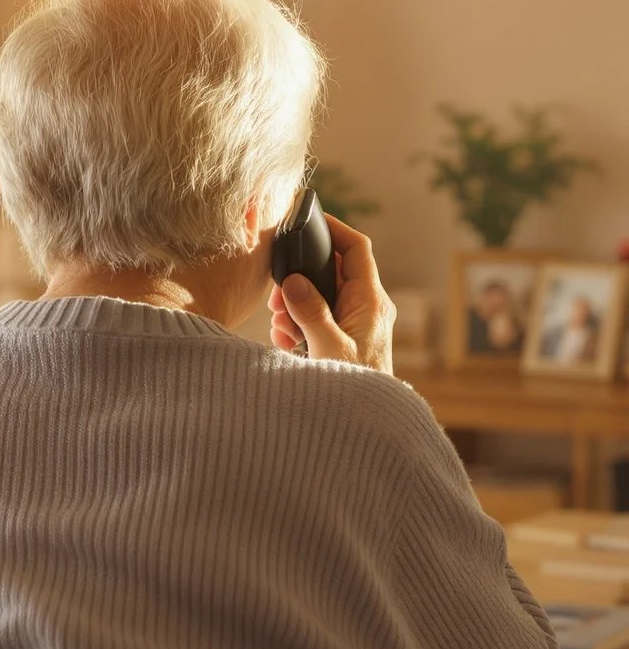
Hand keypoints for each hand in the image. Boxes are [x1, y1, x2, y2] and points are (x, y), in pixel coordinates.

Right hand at [267, 214, 395, 373]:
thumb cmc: (355, 388)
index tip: (309, 221)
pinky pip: (319, 319)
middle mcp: (367, 308)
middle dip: (300, 278)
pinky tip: (285, 338)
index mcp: (371, 302)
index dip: (335, 229)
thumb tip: (292, 281)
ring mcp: (357, 324)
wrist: (365, 428)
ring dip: (295, 304)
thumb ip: (309, 311)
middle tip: (276, 293)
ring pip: (321, 296)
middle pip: (331, 272)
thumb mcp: (327, 347)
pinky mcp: (344, 340)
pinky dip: (298, 324)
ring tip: (279, 322)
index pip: (357, 248)